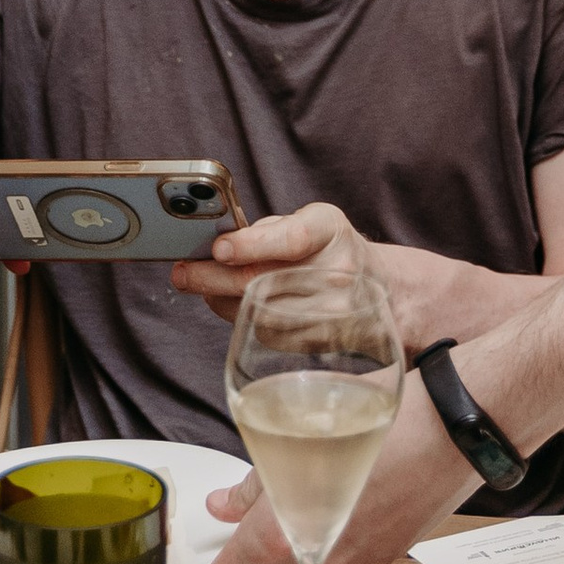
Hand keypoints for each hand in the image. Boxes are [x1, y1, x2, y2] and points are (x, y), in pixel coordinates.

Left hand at [170, 197, 371, 318]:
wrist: (382, 292)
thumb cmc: (331, 250)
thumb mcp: (312, 223)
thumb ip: (269, 230)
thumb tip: (215, 245)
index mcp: (331, 232)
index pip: (292, 239)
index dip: (252, 244)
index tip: (218, 248)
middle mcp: (336, 273)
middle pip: (263, 281)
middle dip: (212, 278)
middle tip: (182, 273)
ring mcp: (330, 313)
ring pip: (257, 312)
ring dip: (220, 300)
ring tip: (201, 285)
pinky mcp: (318, 341)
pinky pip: (266, 333)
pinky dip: (242, 317)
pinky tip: (233, 303)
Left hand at [173, 375, 475, 563]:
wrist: (466, 425)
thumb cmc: (395, 416)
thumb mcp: (307, 426)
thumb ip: (259, 476)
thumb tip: (229, 501)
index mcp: (291, 529)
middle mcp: (324, 555)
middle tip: (216, 557)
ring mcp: (362, 558)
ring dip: (281, 553)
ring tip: (271, 518)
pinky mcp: (391, 551)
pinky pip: (343, 555)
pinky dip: (323, 539)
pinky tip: (327, 506)